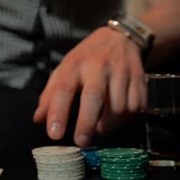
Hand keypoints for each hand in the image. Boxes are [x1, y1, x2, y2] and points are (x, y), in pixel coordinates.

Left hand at [34, 27, 146, 146]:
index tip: (55, 135)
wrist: (120, 38)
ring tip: (101, 127)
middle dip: (87, 123)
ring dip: (109, 124)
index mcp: (75, 64)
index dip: (58, 113)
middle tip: (81, 142)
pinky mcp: (140, 78)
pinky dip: (127, 119)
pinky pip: (136, 107)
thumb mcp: (64, 70)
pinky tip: (118, 119)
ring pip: (119, 107)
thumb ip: (50, 95)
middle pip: (94, 97)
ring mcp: (122, 71)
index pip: (63, 89)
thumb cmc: (87, 58)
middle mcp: (98, 65)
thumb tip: (39, 120)